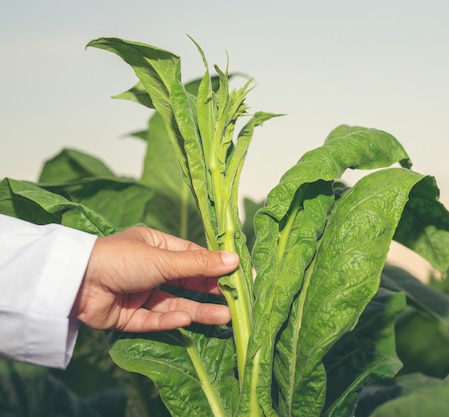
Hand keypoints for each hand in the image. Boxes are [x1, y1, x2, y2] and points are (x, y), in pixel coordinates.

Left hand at [70, 226, 237, 331]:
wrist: (74, 282)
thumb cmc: (119, 258)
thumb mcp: (163, 258)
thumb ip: (199, 263)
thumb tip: (235, 258)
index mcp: (156, 247)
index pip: (193, 257)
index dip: (217, 265)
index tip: (241, 273)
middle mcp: (149, 270)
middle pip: (187, 283)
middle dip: (211, 292)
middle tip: (238, 301)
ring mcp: (139, 294)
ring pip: (175, 304)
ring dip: (198, 310)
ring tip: (225, 317)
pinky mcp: (128, 316)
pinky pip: (154, 320)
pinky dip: (169, 321)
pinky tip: (186, 321)